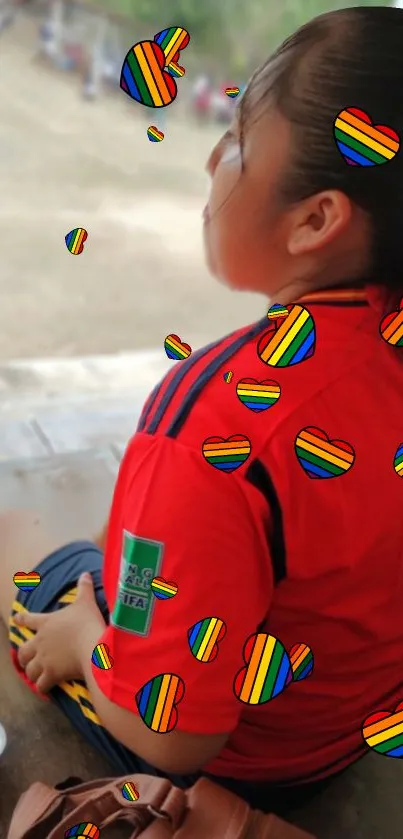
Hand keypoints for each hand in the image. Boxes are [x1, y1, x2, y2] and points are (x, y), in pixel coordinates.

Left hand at [15, 572, 105, 692]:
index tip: (15, 620)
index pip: (28, 619)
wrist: (93, 647)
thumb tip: (86, 573)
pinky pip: (41, 685)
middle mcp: (40, 642)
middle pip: (23, 651)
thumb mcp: (86, 602)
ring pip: (30, 670)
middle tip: (25, 659)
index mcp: (46, 623)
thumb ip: (84, 588)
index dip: (21, 619)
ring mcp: (44, 659)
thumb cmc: (88, 623)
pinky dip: (42, 687)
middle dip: (23, 656)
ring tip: (36, 677)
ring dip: (32, 673)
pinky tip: (46, 689)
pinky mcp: (51, 674)